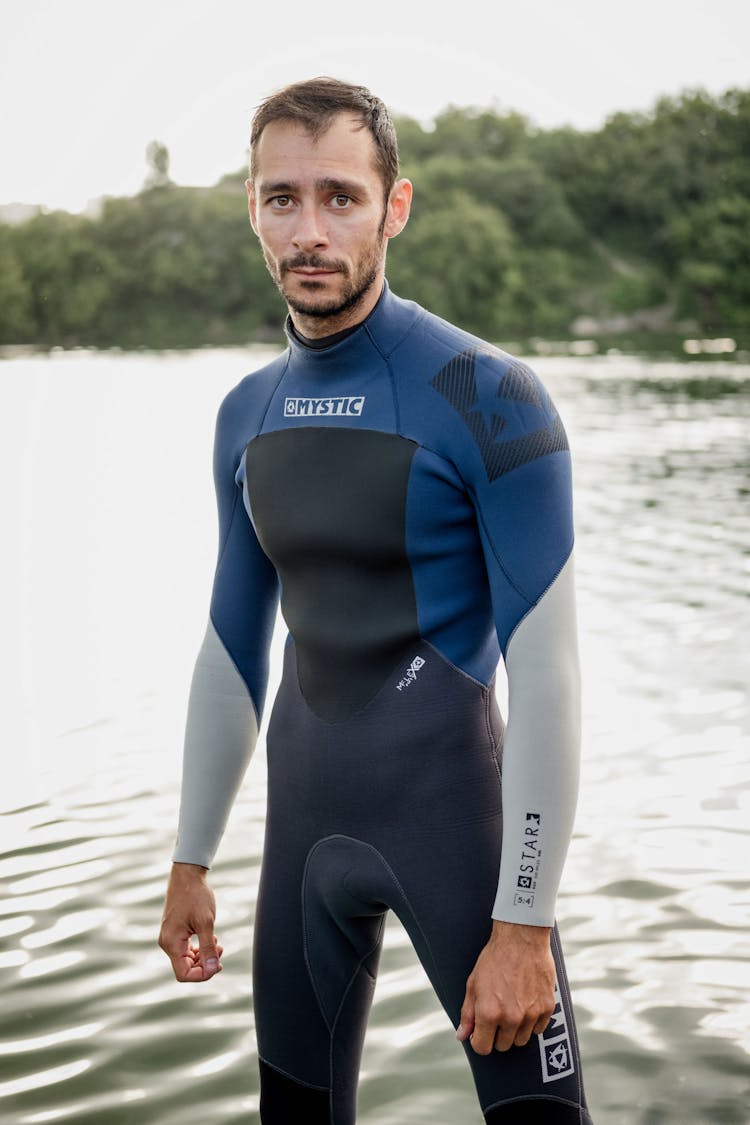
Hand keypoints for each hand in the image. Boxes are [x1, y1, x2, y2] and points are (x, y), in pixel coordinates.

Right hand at [158, 862, 223, 981]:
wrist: (187, 875)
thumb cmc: (196, 896)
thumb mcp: (206, 922)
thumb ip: (208, 948)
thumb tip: (212, 969)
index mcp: (171, 943)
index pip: (184, 974)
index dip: (202, 974)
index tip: (218, 963)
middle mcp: (167, 943)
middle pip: (186, 968)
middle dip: (205, 964)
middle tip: (220, 949)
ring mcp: (170, 938)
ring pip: (187, 960)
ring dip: (204, 956)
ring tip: (216, 942)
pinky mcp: (175, 932)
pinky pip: (187, 950)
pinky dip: (199, 948)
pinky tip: (211, 938)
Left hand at [456, 920, 554, 1052]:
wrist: (521, 938)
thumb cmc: (494, 959)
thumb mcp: (473, 983)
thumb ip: (468, 1013)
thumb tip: (462, 1036)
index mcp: (489, 1013)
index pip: (483, 1048)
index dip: (479, 1041)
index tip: (481, 1032)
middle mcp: (511, 1018)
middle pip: (503, 1046)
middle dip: (497, 1034)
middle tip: (497, 1014)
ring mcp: (531, 1014)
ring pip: (521, 1040)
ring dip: (515, 1030)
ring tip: (511, 1007)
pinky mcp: (547, 1008)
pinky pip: (538, 1029)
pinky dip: (532, 1022)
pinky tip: (526, 1003)